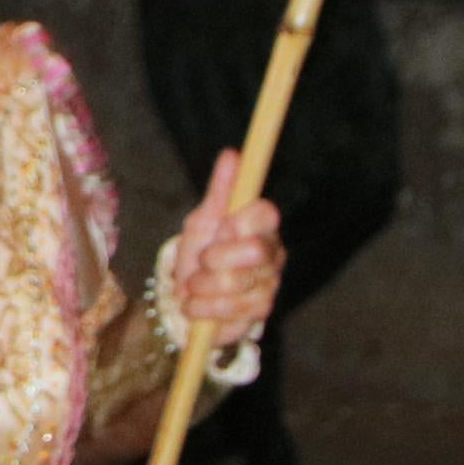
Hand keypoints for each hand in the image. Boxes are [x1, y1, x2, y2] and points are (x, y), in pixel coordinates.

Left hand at [167, 168, 282, 348]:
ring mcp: (270, 283)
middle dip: (216, 259)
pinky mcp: (261, 310)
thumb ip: (220, 189)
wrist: (190, 296)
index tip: (220, 227)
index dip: (239, 222)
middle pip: (255, 251)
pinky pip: (232, 310)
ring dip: (202, 286)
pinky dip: (204, 308)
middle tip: (201, 262)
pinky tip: (196, 306)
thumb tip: (232, 154)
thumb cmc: (201, 250)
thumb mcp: (203, 219)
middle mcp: (273, 253)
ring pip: (237, 283)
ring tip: (192, 285)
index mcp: (262, 225)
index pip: (267, 214)